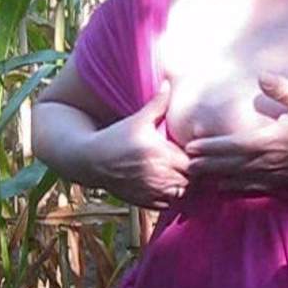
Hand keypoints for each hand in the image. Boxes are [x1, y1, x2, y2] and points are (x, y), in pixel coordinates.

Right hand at [91, 81, 189, 208]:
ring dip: (184, 186)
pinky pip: (168, 204)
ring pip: (181, 194)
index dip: (197, 158)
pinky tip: (168, 186)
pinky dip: (171, 197)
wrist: (90, 160)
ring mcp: (151, 190)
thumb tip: (168, 82)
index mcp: (159, 153)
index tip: (194, 152)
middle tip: (192, 164)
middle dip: (194, 173)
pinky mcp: (144, 202)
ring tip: (182, 175)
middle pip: (191, 180)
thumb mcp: (137, 120)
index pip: (193, 161)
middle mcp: (157, 174)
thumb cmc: (115, 137)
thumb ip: (157, 104)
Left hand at [185, 73, 287, 191]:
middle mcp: (270, 160)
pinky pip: (254, 187)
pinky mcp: (282, 181)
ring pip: (239, 178)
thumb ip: (283, 89)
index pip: (234, 145)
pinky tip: (224, 188)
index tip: (191, 146)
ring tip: (196, 177)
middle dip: (206, 164)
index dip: (211, 147)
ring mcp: (276, 174)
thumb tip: (262, 76)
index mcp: (272, 140)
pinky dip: (236, 187)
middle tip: (183, 164)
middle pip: (230, 165)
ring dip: (216, 177)